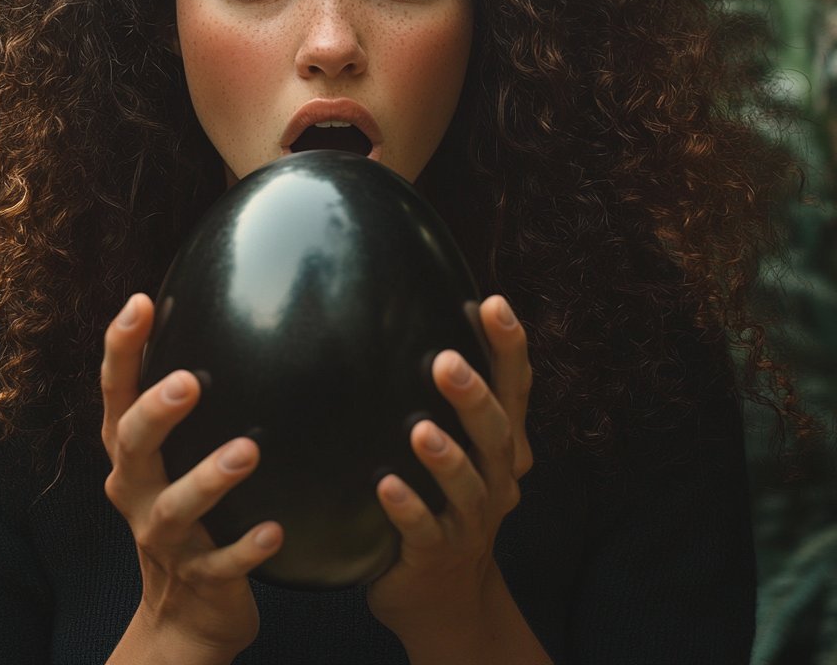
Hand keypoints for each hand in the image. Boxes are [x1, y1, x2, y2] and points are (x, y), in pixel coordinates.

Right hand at [101, 294, 282, 661]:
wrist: (181, 617)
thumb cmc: (182, 511)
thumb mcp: (170, 459)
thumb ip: (183, 405)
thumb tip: (228, 319)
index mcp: (130, 454)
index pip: (116, 393)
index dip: (121, 348)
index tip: (140, 302)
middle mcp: (135, 490)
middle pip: (131, 446)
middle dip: (155, 412)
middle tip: (188, 383)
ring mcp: (163, 538)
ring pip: (175, 508)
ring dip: (209, 478)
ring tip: (248, 450)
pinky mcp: (199, 577)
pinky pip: (220, 565)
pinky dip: (245, 549)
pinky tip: (275, 531)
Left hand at [367, 295, 534, 657]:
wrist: (448, 597)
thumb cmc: (448, 501)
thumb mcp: (466, 448)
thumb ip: (457, 397)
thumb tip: (419, 315)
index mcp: (503, 444)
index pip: (514, 388)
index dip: (509, 347)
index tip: (494, 303)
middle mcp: (498, 478)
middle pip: (496, 433)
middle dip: (474, 397)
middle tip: (445, 362)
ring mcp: (472, 520)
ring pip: (467, 486)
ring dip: (446, 458)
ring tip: (420, 431)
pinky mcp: (438, 553)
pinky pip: (424, 530)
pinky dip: (407, 508)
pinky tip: (385, 486)